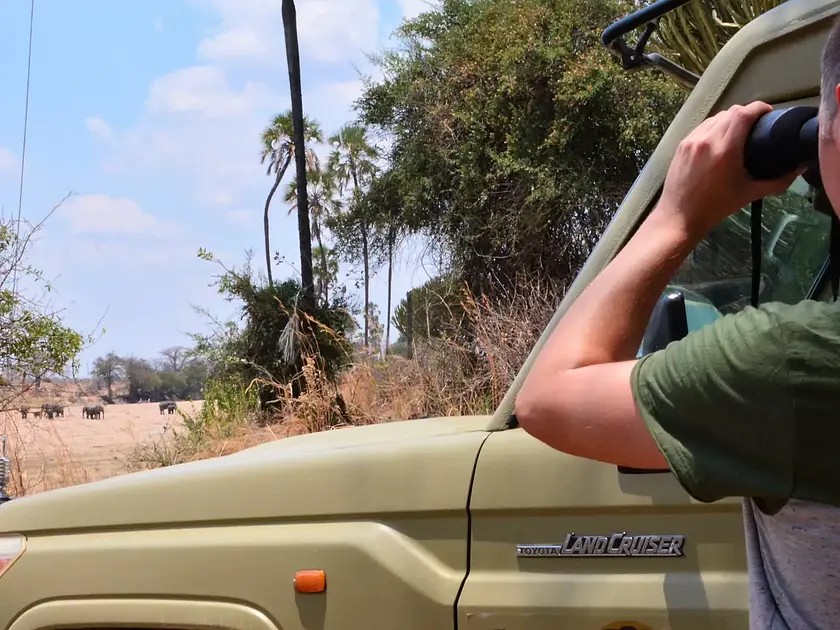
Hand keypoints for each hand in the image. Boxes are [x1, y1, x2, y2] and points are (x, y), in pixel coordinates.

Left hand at [655, 102, 801, 233]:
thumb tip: (798, 169)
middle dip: (746, 113)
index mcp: (725, 149)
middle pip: (731, 112)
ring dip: (729, 119)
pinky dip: (714, 128)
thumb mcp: (749, 194)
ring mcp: (691, 141)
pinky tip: (719, 138)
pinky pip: (701, 127)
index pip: (744, 113)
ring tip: (739, 130)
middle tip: (757, 125)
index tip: (768, 113)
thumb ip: (778, 181)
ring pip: (715, 118)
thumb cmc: (716, 207)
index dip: (759, 108)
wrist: (680, 217)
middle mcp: (706, 140)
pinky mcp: (681, 146)